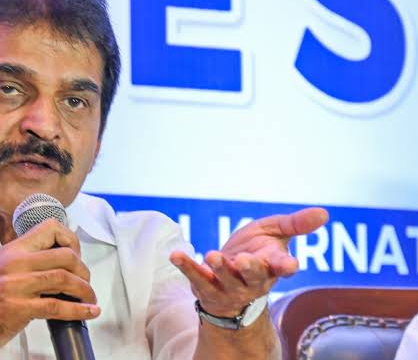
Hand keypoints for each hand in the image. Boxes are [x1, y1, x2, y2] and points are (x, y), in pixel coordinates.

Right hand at [0, 219, 98, 358]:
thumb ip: (25, 262)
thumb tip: (56, 261)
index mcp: (12, 250)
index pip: (50, 228)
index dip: (71, 240)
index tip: (77, 255)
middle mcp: (15, 263)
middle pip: (65, 256)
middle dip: (84, 270)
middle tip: (86, 283)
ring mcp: (16, 285)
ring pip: (64, 278)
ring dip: (85, 291)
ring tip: (90, 299)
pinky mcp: (18, 308)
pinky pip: (57, 306)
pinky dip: (78, 310)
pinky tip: (87, 313)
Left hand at [169, 207, 328, 316]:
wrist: (228, 278)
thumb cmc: (256, 252)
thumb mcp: (274, 234)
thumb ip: (295, 225)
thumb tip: (324, 213)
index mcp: (272, 266)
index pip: (282, 267)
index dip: (286, 266)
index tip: (291, 264)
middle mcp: (252, 280)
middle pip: (253, 276)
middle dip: (249, 269)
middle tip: (243, 260)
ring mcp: (228, 286)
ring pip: (225, 279)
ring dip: (218, 267)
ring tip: (212, 255)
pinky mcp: (206, 286)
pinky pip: (196, 277)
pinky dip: (186, 266)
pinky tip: (175, 255)